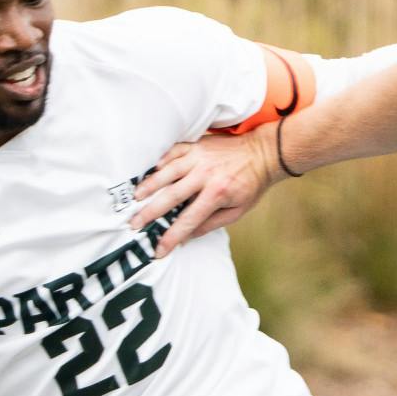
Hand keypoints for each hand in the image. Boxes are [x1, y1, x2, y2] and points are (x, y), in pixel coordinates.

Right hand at [129, 127, 279, 254]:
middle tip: (134, 223)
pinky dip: (160, 163)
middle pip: (170, 196)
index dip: (172, 237)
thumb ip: (212, 224)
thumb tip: (187, 237)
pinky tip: (150, 173)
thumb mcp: (237, 211)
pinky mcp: (195, 145)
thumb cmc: (251, 185)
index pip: (188, 220)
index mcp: (216, 194)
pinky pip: (172, 153)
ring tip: (135, 198)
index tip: (158, 249)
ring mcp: (198, 157)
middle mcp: (204, 175)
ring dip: (148, 186)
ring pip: (166, 172)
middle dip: (150, 212)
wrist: (263, 152)